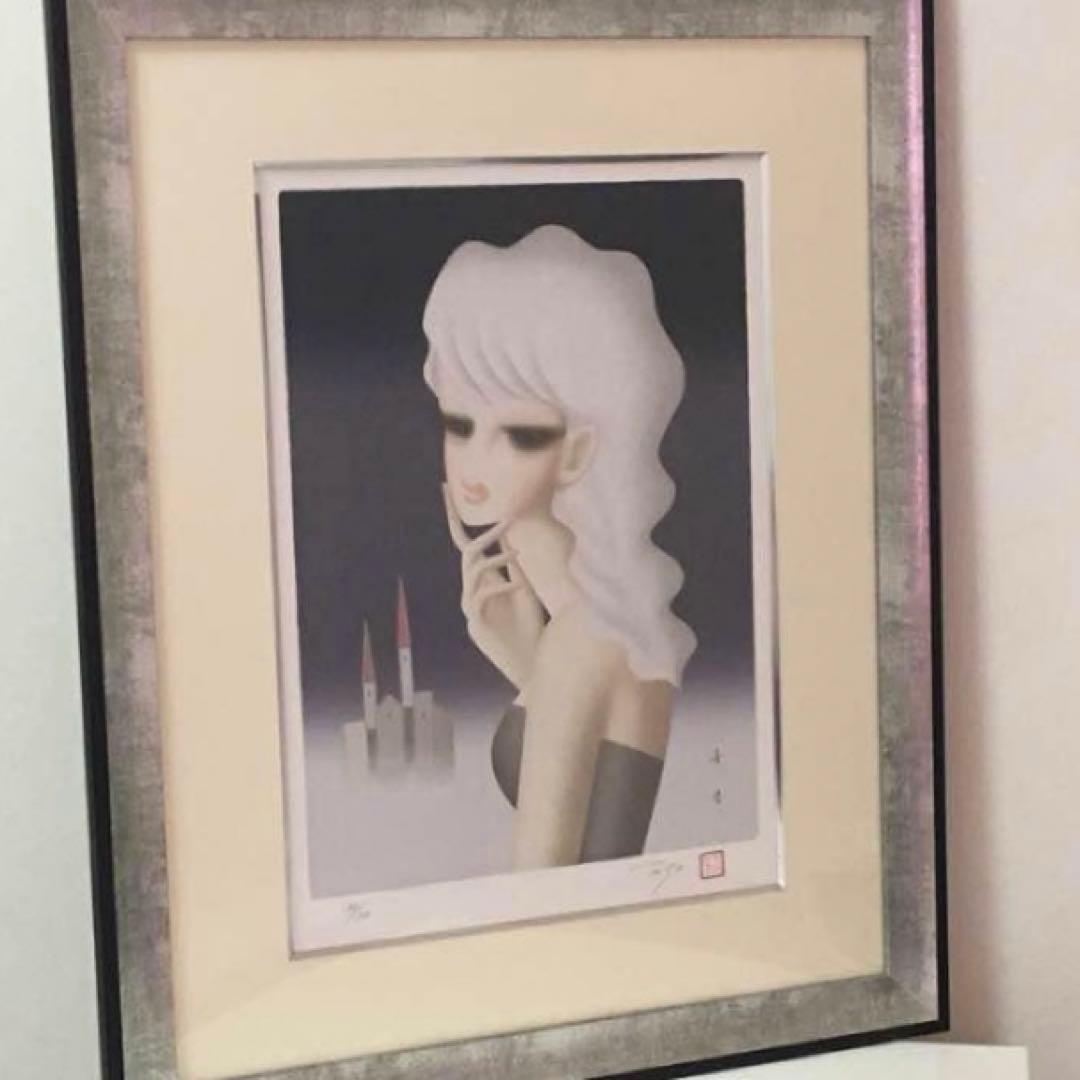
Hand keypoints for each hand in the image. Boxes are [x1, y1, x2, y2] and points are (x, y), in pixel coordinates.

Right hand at [443, 485, 543, 689]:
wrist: (531, 663)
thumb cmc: (529, 628)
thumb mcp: (524, 590)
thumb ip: (514, 566)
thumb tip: (509, 536)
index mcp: (482, 579)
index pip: (465, 543)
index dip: (454, 517)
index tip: (447, 489)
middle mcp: (472, 590)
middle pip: (466, 552)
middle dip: (485, 534)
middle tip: (507, 520)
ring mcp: (471, 608)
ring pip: (471, 571)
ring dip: (495, 558)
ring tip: (518, 554)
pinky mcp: (476, 625)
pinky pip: (480, 597)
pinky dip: (499, 586)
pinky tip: (518, 586)